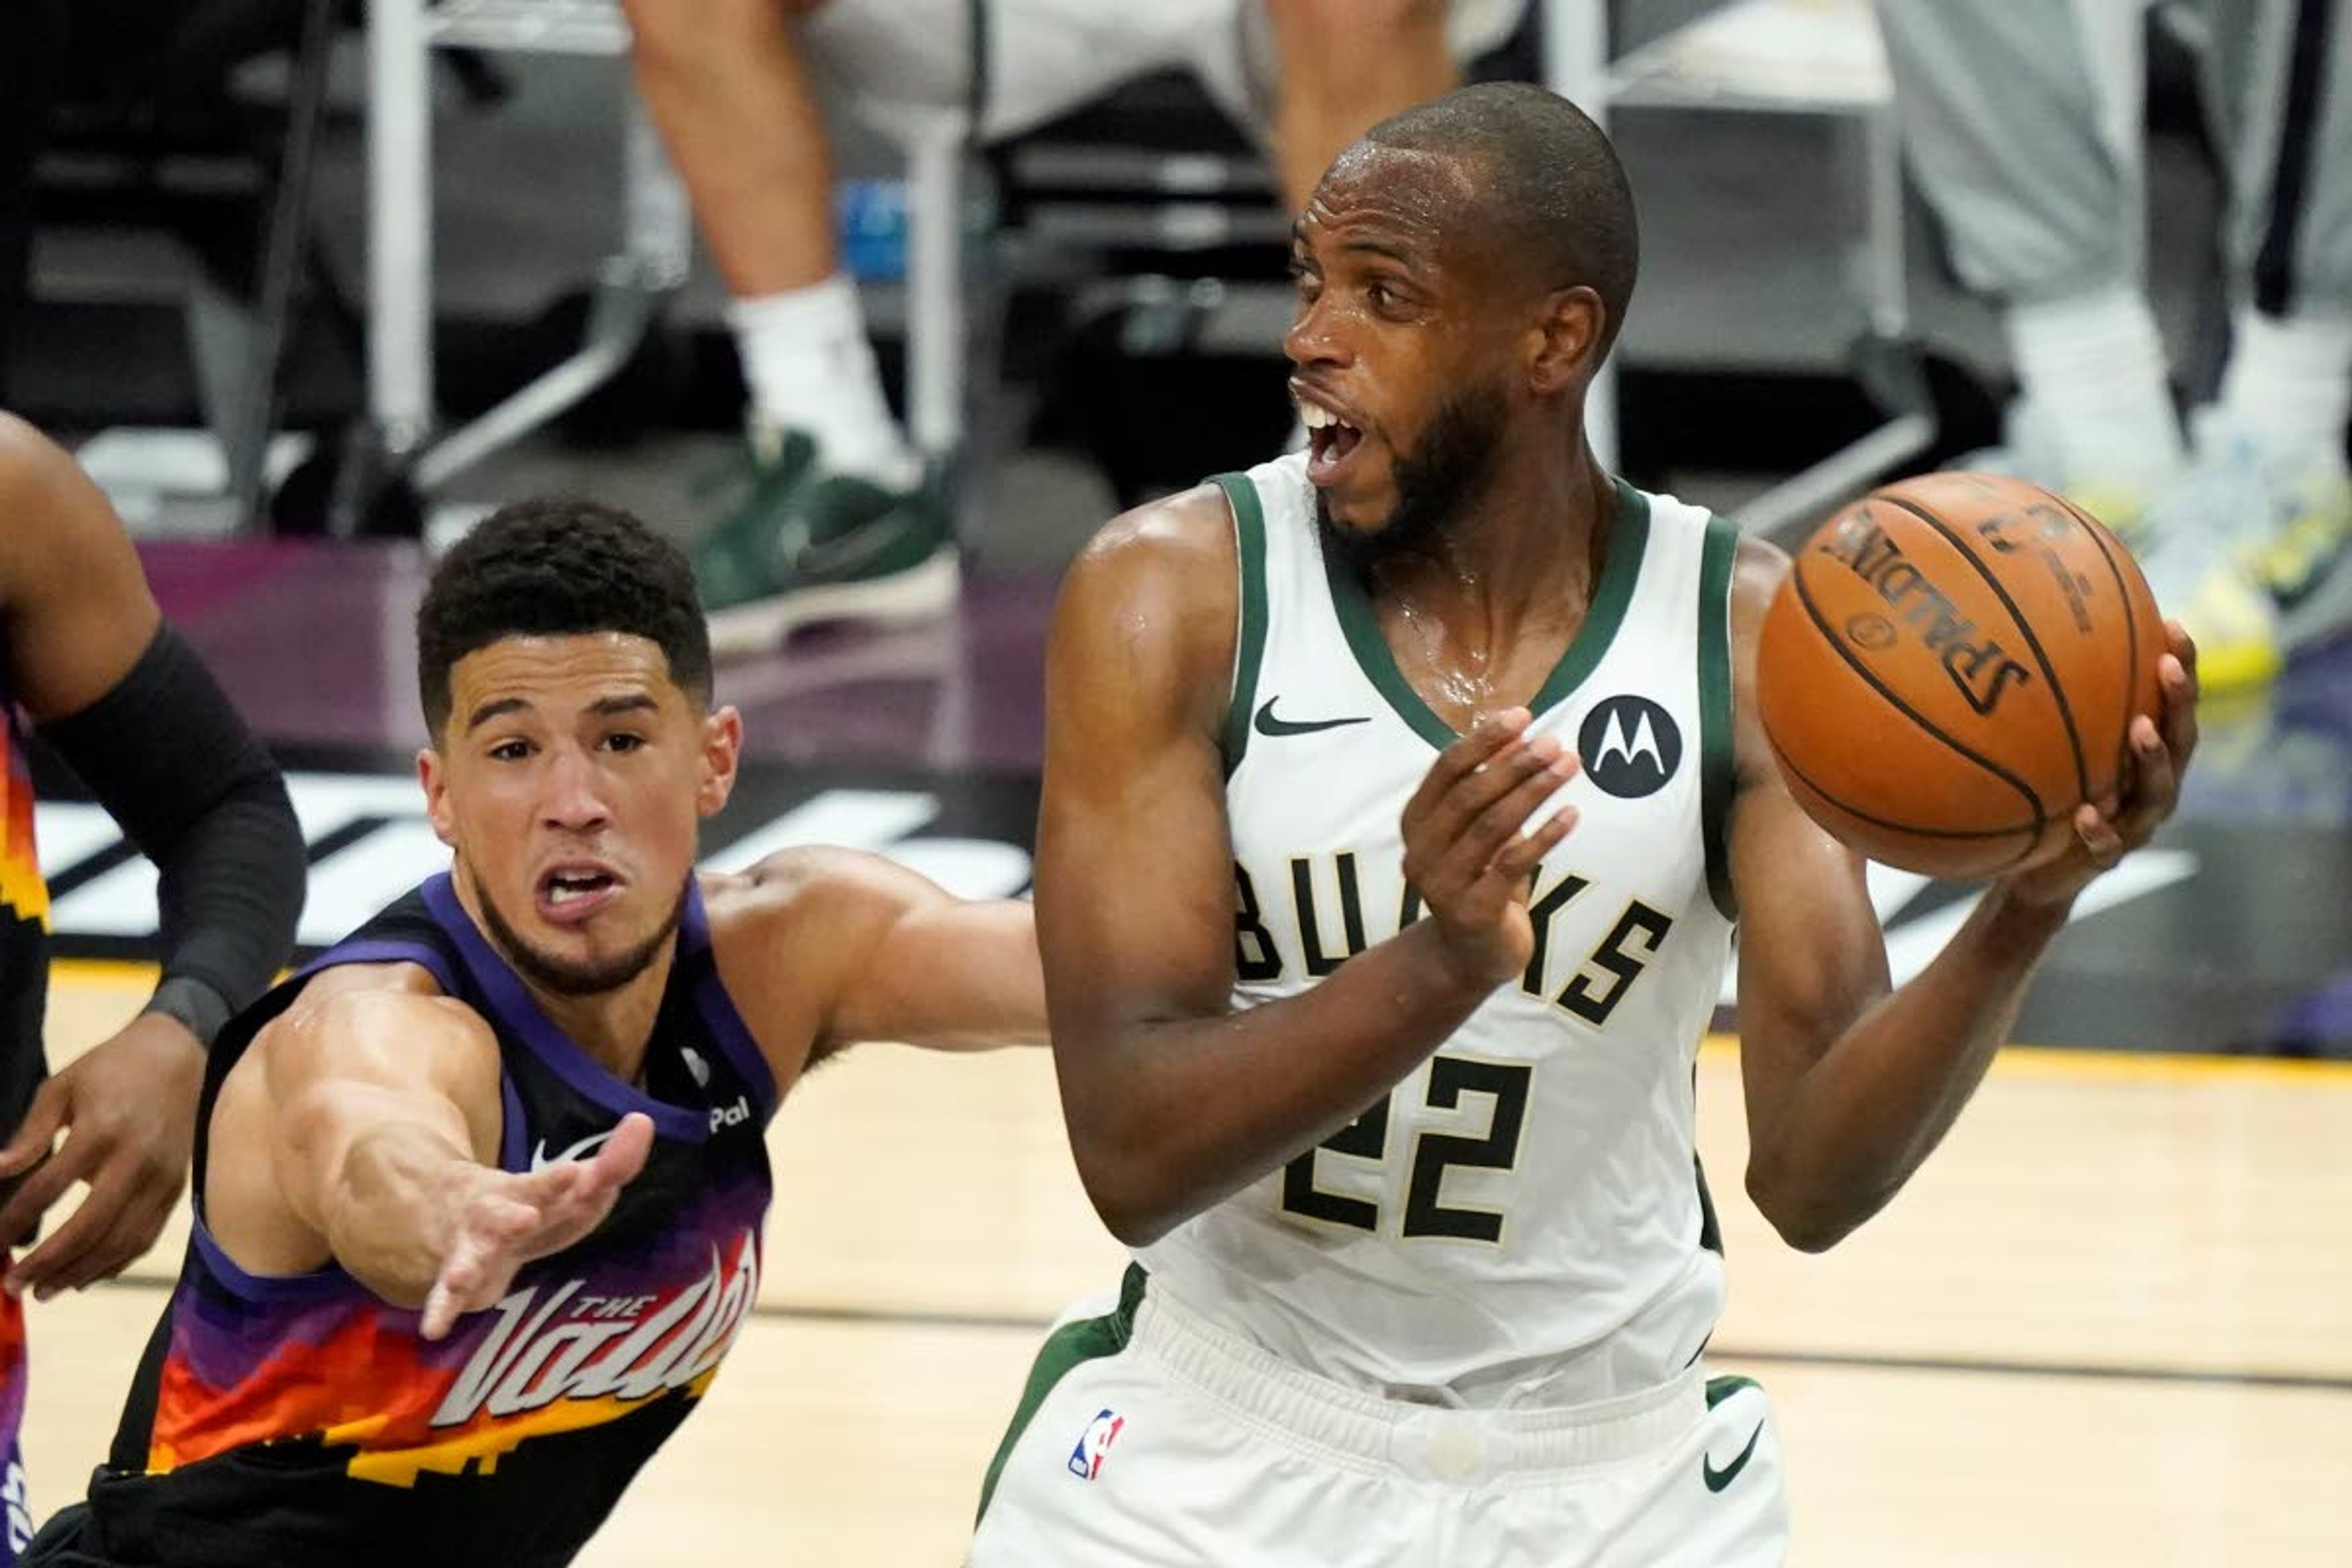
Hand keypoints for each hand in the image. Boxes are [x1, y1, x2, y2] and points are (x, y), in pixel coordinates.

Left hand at [0, 1011, 204, 1297]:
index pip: (48, 1188)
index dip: (13, 1221)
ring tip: (44, 1291)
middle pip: (87, 1226)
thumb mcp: (63, 1086)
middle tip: (13, 1285)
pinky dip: (115, 1265)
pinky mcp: (176, 1189)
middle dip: (46, 1262)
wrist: (182, 1055)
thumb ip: (31, 1132)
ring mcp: (162, 1178)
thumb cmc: (113, 1069)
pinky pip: (146, 1237)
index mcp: (101, 1130)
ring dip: (79, 1272)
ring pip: (120, 1241)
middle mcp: (135, 1159)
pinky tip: (86, 1278)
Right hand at [421, 1112, 655, 1339]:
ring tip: (461, 1279)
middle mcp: (499, 1214)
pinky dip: (440, 1310)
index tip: (579, 1172)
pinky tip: (434, 1330)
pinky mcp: (456, 1275)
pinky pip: (445, 1295)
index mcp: (531, 1192)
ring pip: (469, 1253)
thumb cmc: (535, 1201)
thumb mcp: (574, 1185)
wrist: (459, 1210)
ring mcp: (473, 1245)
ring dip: (467, 1265)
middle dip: (516, 1214)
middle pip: (506, 1212)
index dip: (565, 1181)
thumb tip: (643, 1121)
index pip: (553, 1186)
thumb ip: (614, 1162)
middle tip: (529, 1217)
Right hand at [1399, 707, 1581, 990]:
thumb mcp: (1480, 830)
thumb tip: (1518, 734)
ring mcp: (1443, 884)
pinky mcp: (1473, 911)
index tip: (1522, 716)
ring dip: (1534, 791)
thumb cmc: (1478, 880)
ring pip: (1492, 826)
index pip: (1446, 770)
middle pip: (1470, 795)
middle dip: (1515, 764)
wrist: (1467, 956)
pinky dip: (1545, 836)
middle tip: (1555, 742)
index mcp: (1416, 823)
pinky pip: (1513, 864)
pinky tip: (1572, 814)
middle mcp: (1420, 851)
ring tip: (1569, 766)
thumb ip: (1491, 786)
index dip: (1483, 740)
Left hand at [2000, 620, 2199, 909]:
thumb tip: (2016, 633)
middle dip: (2179, 703)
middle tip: (2169, 668)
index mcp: (2148, 754)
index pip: (2173, 704)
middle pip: (2182, 741)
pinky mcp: (2106, 860)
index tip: (2174, 624)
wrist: (2036, 873)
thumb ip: (2052, 706)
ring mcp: (2135, 825)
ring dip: (2152, 760)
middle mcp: (2152, 786)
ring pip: (2156, 793)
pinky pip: (2108, 847)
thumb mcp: (2051, 749)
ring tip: (2142, 729)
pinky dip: (2100, 831)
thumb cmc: (2049, 796)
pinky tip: (2086, 813)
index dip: (2183, 666)